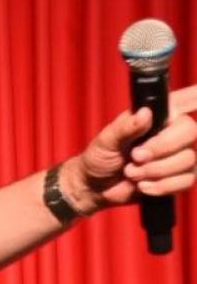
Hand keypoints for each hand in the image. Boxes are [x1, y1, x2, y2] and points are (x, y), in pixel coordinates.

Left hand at [64, 85, 196, 212]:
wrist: (96, 188)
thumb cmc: (99, 158)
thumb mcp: (106, 141)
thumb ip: (125, 127)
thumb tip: (145, 113)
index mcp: (157, 115)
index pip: (184, 100)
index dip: (195, 95)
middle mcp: (172, 132)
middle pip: (190, 132)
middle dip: (161, 148)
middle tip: (136, 156)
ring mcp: (179, 154)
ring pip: (188, 159)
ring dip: (156, 170)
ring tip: (131, 173)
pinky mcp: (180, 176)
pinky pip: (187, 180)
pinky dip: (162, 186)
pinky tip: (143, 186)